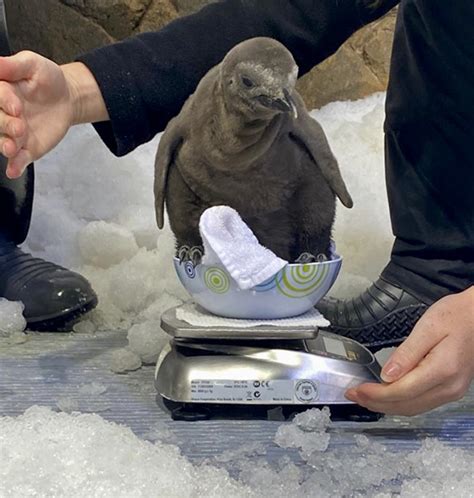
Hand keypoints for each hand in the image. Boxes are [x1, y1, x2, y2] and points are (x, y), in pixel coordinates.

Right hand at [0, 52, 107, 178]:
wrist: (67, 99)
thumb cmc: (47, 80)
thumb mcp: (32, 64)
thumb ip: (13, 65)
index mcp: (1, 92)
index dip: (4, 101)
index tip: (16, 106)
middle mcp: (3, 114)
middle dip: (6, 125)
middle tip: (19, 127)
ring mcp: (14, 134)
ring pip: (3, 142)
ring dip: (6, 146)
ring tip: (12, 149)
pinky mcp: (27, 148)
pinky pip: (18, 159)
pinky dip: (15, 165)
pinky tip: (13, 171)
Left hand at [346, 286, 473, 415]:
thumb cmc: (455, 316)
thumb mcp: (427, 328)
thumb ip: (406, 353)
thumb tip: (387, 376)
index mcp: (442, 370)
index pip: (402, 391)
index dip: (376, 394)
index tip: (356, 389)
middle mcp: (449, 387)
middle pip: (406, 405)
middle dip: (376, 403)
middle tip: (353, 394)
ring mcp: (452, 391)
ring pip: (413, 408)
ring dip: (386, 406)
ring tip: (364, 398)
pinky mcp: (450, 389)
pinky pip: (421, 403)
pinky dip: (400, 402)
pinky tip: (386, 396)